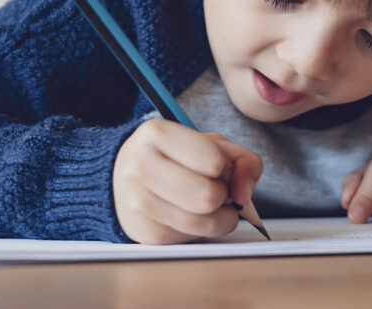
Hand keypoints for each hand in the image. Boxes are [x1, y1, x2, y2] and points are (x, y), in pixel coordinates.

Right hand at [113, 118, 262, 243]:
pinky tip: (192, 215)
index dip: (226, 167)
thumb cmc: (176, 159)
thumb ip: (243, 160)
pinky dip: (203, 230)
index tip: (217, 167)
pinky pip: (193, 238)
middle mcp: (140, 166)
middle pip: (209, 196)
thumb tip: (243, 194)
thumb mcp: (213, 145)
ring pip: (204, 223)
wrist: (128, 180)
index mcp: (157, 133)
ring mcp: (138, 202)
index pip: (214, 161)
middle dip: (223, 195)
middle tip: (214, 188)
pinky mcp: (144, 233)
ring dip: (219, 216)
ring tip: (207, 203)